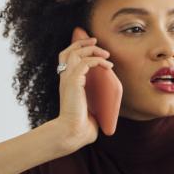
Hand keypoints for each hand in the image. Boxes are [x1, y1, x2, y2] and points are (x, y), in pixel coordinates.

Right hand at [50, 27, 112, 153]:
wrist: (72, 133)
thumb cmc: (81, 127)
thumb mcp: (90, 110)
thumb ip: (95, 105)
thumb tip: (106, 110)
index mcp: (67, 83)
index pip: (66, 58)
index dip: (77, 49)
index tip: (93, 46)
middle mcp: (65, 79)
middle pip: (68, 51)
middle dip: (82, 42)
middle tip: (95, 40)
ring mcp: (67, 79)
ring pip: (75, 53)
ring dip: (91, 49)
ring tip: (106, 53)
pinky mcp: (73, 82)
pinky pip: (85, 63)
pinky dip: (97, 60)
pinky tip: (108, 66)